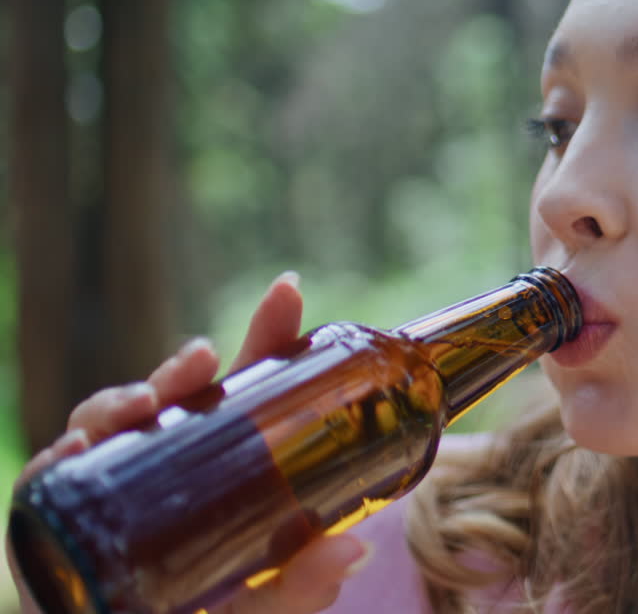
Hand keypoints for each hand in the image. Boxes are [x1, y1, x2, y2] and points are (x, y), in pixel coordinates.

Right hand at [8, 272, 371, 613]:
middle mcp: (162, 461)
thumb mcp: (261, 599)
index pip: (242, 389)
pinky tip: (76, 447)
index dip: (265, 338)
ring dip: (119, 401)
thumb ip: (302, 582)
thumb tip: (354, 549)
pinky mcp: (59, 518)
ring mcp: (110, 483)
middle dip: (177, 370)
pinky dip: (57, 458)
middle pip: (169, 395)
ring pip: (104, 420)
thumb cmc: (205, 611)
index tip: (288, 292)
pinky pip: (48, 479)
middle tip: (198, 361)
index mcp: (219, 462)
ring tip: (142, 404)